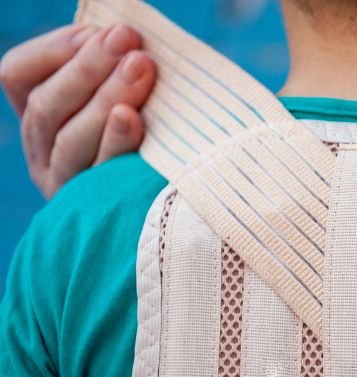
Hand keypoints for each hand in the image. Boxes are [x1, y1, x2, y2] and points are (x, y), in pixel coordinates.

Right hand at [0, 24, 153, 197]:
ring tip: (140, 67)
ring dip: (105, 97)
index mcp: (39, 119)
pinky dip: (116, 142)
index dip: (54, 50)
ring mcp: (68, 185)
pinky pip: (102, 174)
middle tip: (127, 41)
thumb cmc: (156, 134)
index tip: (96, 32)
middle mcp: (43, 153)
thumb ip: (113, 70)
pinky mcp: (99, 209)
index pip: (19, 76)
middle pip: (47, 107)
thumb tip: (122, 35)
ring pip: (70, 139)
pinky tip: (133, 118)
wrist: (182, 209)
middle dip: (88, 68)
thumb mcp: (124, 99)